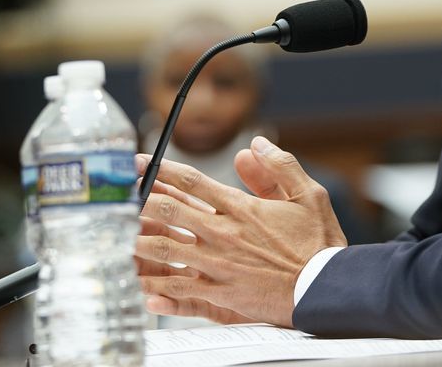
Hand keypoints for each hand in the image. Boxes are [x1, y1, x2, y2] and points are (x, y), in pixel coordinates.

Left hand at [134, 136, 345, 327]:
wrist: (328, 290)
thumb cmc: (319, 245)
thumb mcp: (309, 195)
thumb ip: (279, 167)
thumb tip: (256, 145)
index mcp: (240, 208)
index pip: (191, 182)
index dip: (161, 170)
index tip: (138, 163)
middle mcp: (223, 235)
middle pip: (170, 212)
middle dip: (138, 201)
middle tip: (116, 195)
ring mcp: (219, 267)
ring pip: (167, 252)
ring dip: (138, 243)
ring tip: (113, 236)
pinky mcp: (222, 297)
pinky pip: (182, 293)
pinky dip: (159, 292)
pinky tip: (141, 289)